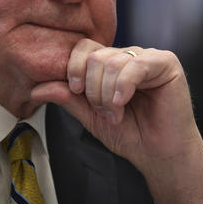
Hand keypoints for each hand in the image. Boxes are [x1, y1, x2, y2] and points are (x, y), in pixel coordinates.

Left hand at [31, 38, 202, 203]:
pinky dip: (123, 86)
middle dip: (93, 89)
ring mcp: (147, 58)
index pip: (84, 48)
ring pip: (113, 61)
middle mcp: (128, 57)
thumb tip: (36, 88)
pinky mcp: (166, 64)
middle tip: (104, 112)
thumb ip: (67, 98)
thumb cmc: (130, 135)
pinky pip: (136, 64)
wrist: (158, 155)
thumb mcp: (90, 116)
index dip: (74, 68)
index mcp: (110, 64)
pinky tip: (123, 102)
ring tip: (116, 114)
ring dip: (108, 94)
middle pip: (95, 56)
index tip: (76, 92)